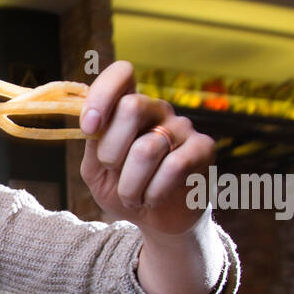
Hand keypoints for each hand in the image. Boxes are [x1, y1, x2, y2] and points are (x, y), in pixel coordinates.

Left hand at [79, 60, 215, 237]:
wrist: (156, 221)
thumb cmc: (124, 189)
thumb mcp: (96, 169)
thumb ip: (93, 143)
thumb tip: (92, 123)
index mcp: (128, 106)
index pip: (122, 73)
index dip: (102, 95)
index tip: (90, 128)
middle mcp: (157, 109)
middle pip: (131, 106)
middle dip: (111, 151)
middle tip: (113, 172)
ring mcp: (182, 127)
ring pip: (147, 148)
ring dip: (129, 185)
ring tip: (133, 196)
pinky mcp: (203, 148)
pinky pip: (173, 167)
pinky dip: (154, 192)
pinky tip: (153, 199)